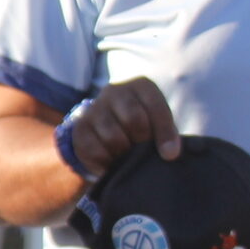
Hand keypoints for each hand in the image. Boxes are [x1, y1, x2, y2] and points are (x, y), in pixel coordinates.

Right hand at [64, 76, 179, 180]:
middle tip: (142, 151)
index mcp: (140, 86)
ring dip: (123, 154)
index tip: (170, 155)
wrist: (108, 127)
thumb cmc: (142, 126)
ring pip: (113, 137)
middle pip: (132, 119)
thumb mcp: (158, 123)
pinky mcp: (79, 127)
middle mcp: (114, 91)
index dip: (164, 133)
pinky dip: (106, 163)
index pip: (154, 106)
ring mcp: (94, 107)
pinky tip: (111, 163)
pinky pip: (94, 150)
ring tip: (126, 157)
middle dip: (141, 142)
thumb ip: (167, 134)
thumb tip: (169, 153)